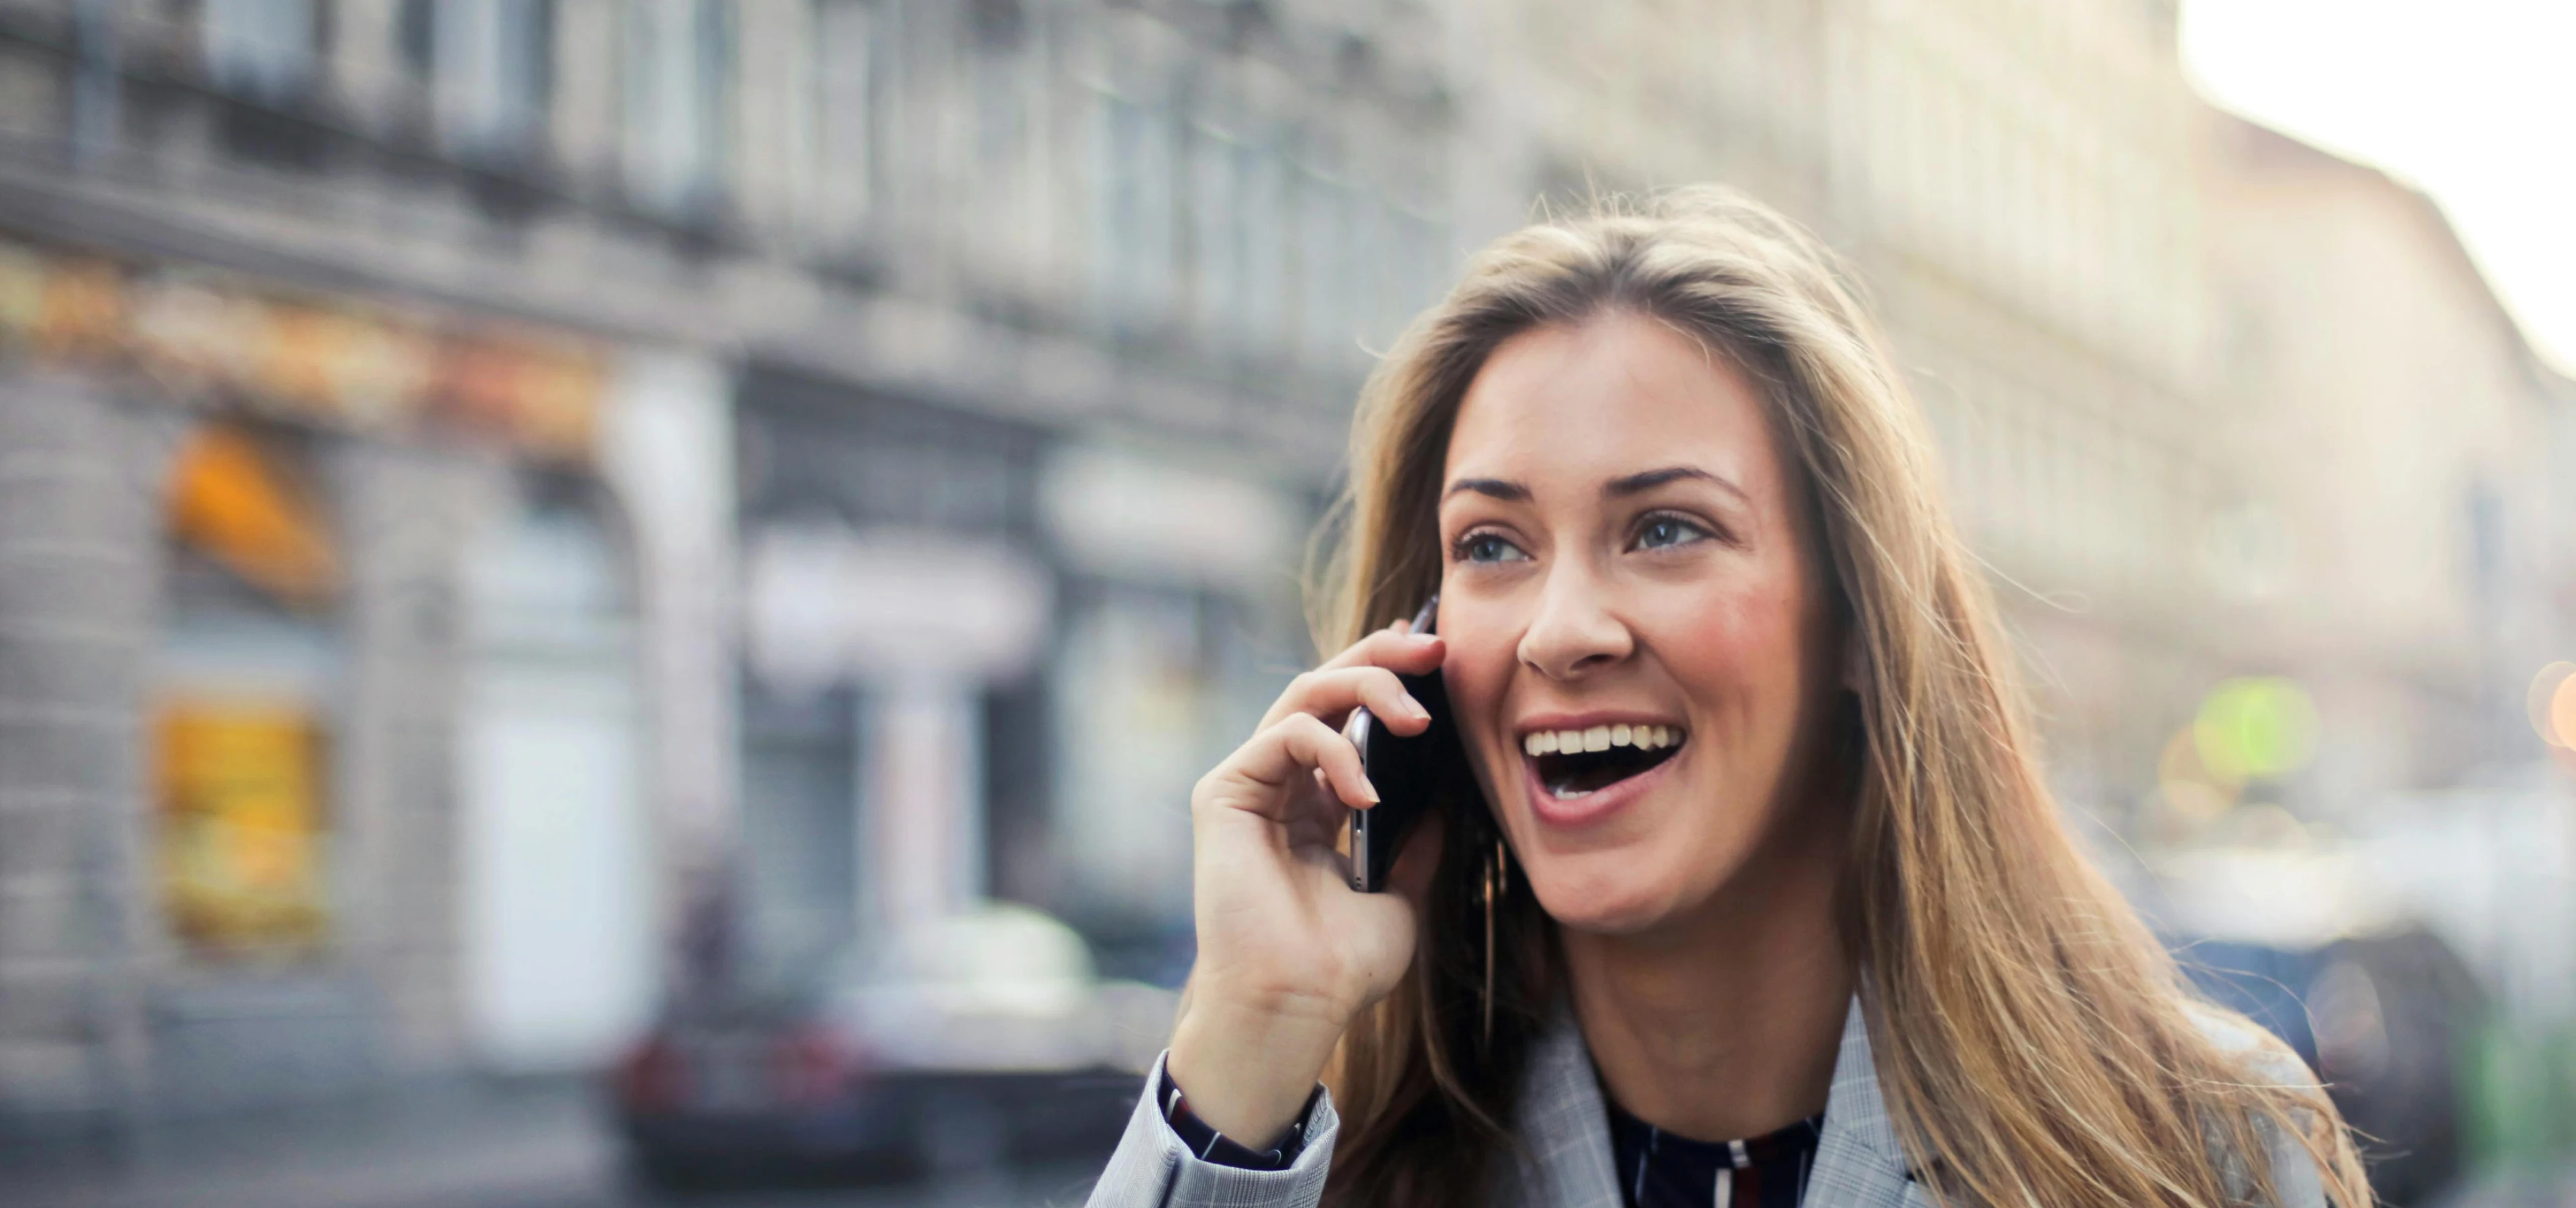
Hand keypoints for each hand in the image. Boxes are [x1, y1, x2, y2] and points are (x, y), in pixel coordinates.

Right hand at [1166, 620, 1447, 1146]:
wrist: (1297, 1004)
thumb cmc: (1340, 966)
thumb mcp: (1400, 894)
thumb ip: (1415, 843)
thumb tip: (1445, 801)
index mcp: (1314, 803)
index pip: (1348, 715)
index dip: (1388, 676)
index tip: (1439, 660)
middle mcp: (1279, 783)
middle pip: (1324, 686)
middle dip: (1381, 657)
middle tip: (1434, 650)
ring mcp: (1250, 783)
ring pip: (1304, 694)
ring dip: (1366, 688)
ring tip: (1416, 717)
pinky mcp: (1225, 792)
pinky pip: (1283, 735)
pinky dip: (1333, 749)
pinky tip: (1367, 794)